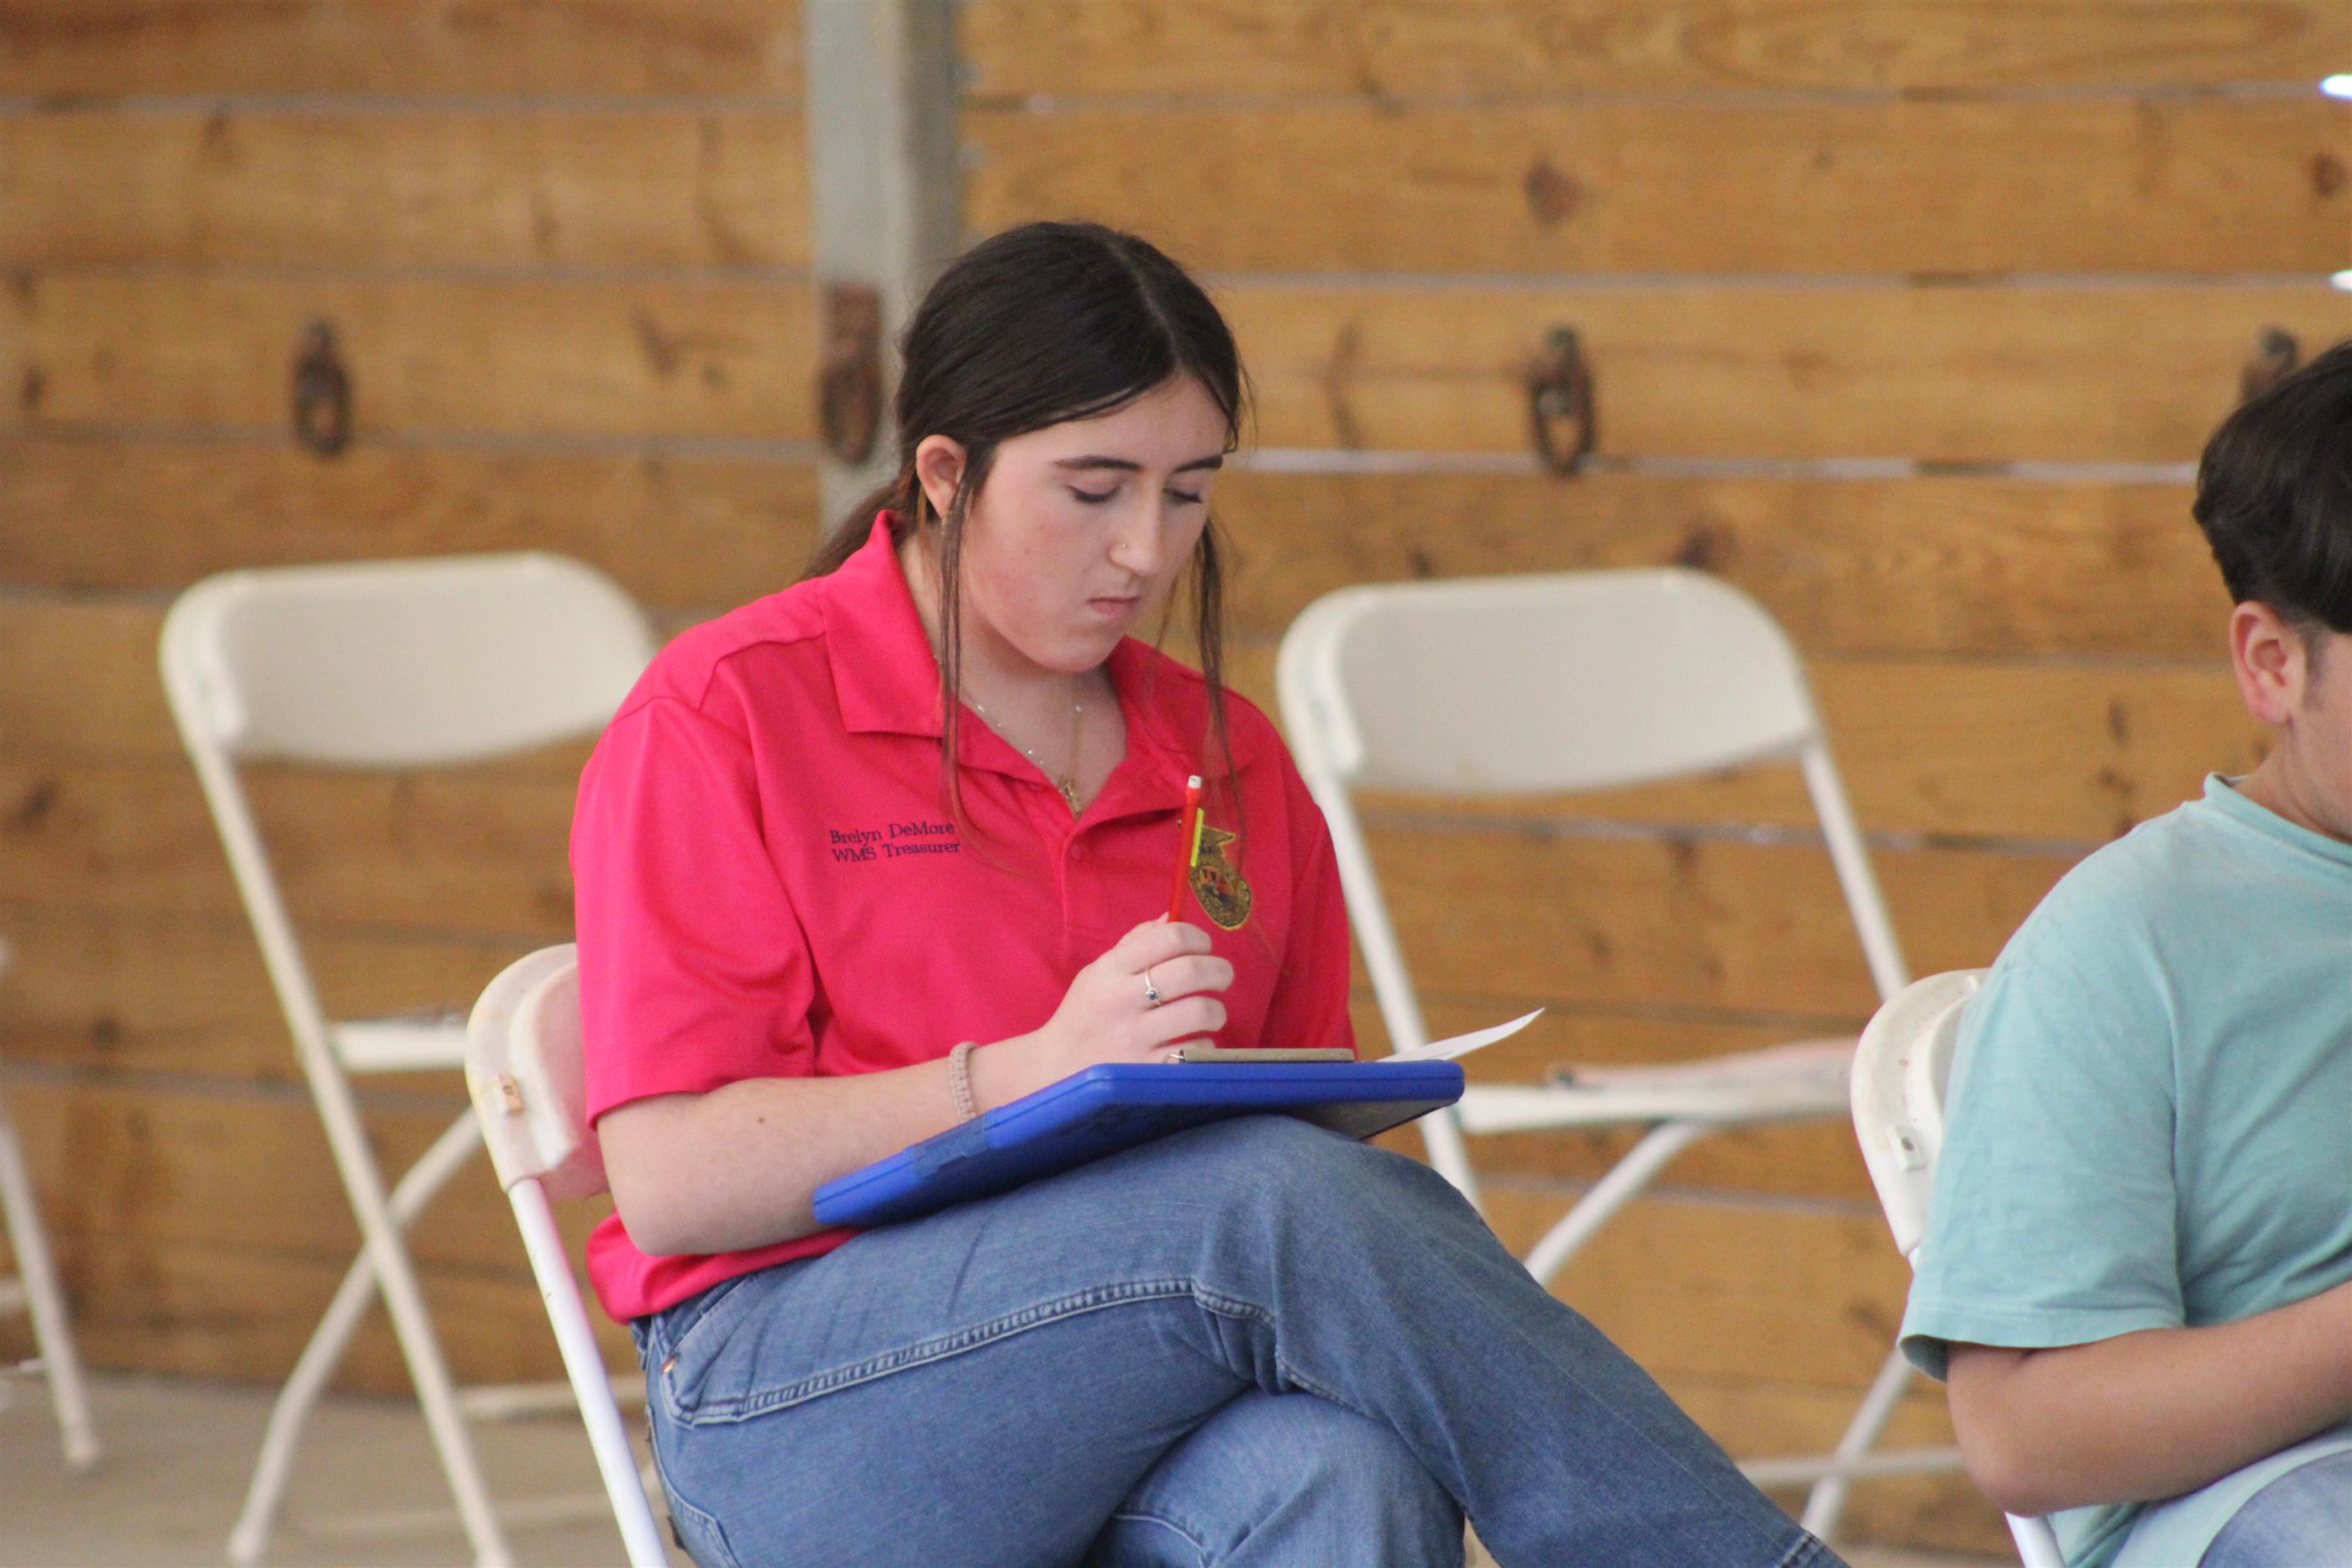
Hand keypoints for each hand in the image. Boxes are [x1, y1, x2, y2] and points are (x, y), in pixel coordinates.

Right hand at [971, 919, 1233, 1109]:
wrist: (1054, 1069)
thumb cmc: (1083, 1015)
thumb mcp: (1097, 973)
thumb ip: (1134, 944)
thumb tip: (1170, 916)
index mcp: (1110, 970)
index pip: (1168, 937)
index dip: (1197, 937)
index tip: (1203, 946)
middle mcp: (1121, 1000)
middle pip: (1191, 971)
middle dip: (1220, 970)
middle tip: (1222, 976)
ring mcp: (1134, 1038)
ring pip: (1200, 1011)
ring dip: (1216, 1010)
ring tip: (1209, 1013)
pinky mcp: (1146, 1071)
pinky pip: (1196, 1051)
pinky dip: (1204, 1045)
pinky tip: (1193, 1043)